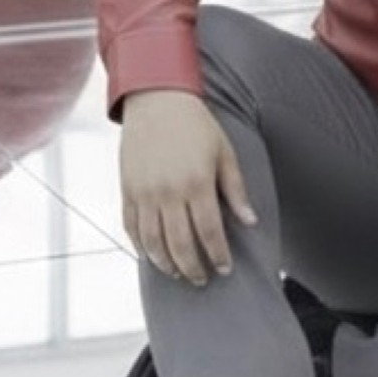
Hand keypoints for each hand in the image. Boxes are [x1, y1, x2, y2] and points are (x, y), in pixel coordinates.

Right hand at [119, 89, 257, 287]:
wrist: (156, 98)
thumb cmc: (195, 124)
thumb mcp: (223, 151)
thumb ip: (235, 189)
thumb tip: (250, 222)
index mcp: (197, 183)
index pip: (210, 233)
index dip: (218, 256)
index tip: (225, 269)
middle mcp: (169, 192)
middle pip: (181, 245)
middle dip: (193, 268)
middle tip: (202, 278)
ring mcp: (145, 192)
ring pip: (153, 243)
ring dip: (166, 264)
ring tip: (178, 273)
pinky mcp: (127, 189)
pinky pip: (131, 227)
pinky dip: (140, 247)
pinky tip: (151, 256)